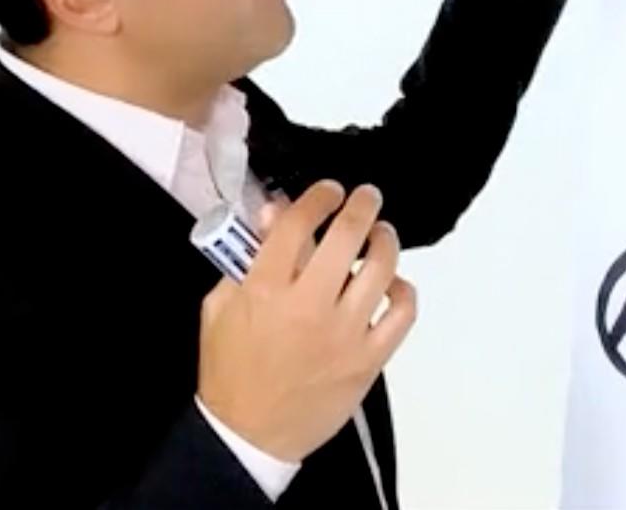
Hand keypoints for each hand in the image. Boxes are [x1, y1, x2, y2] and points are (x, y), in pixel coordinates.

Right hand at [197, 182, 415, 462]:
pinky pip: (402, 315)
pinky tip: (394, 283)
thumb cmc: (231, 370)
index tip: (328, 191)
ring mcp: (344, 333)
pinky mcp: (368, 360)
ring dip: (385, 241)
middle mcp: (308, 306)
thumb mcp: (221, 308)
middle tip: (367, 197)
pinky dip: (404, 291)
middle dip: (361, 205)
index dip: (318, 197)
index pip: (297, 224)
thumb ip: (247, 260)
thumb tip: (275, 214)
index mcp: (265, 290)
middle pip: (346, 236)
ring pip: (380, 269)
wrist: (249, 435)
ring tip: (381, 234)